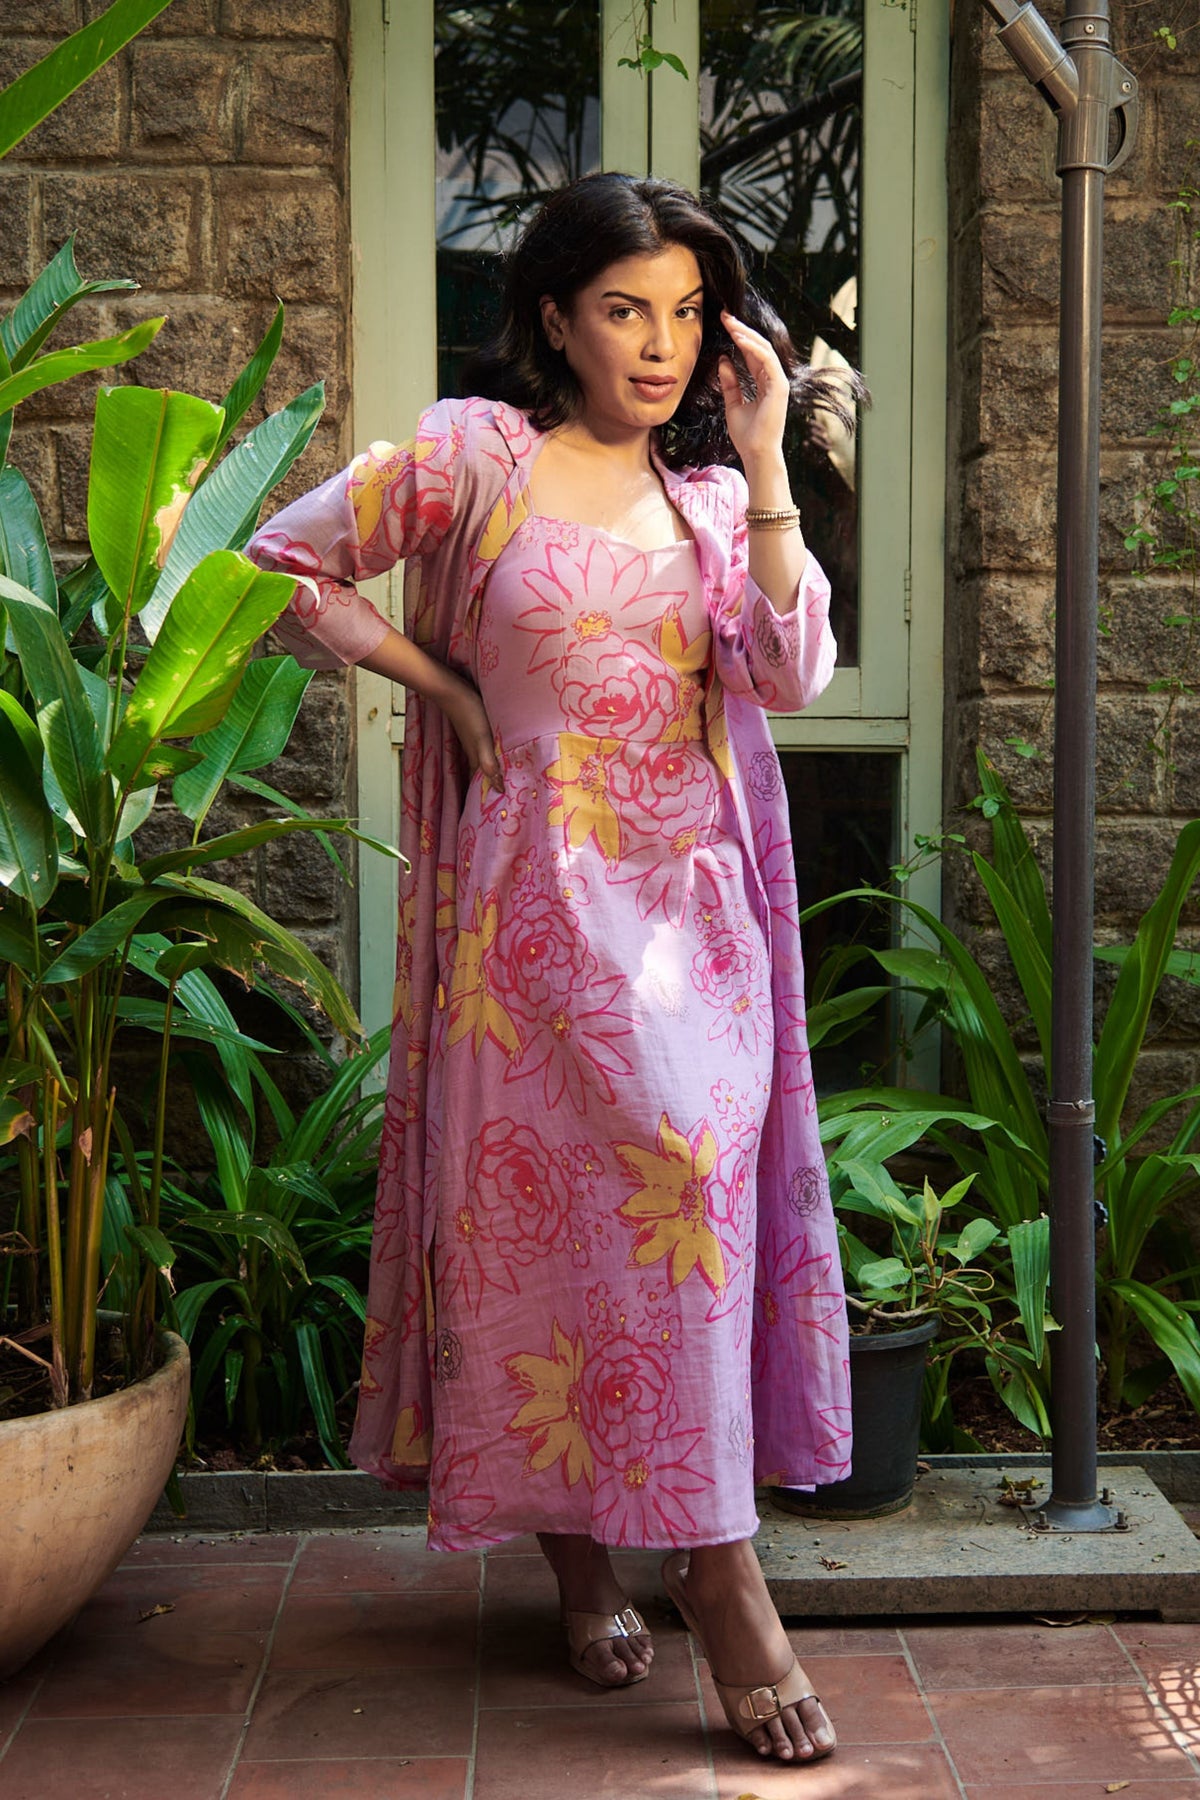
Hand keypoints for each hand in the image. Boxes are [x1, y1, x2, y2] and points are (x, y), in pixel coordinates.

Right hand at [439, 674, 503, 793]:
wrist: (454, 692)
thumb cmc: (470, 714)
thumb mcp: (483, 740)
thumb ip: (489, 762)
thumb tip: (499, 787)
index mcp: (476, 760)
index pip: (481, 786)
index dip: (486, 798)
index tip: (495, 812)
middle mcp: (474, 755)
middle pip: (482, 778)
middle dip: (489, 790)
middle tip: (501, 804)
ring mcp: (474, 744)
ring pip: (484, 767)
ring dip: (491, 777)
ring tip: (502, 786)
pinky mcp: (476, 734)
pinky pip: (485, 754)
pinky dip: (492, 761)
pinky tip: (498, 758)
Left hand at [717, 310, 789, 469]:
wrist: (756, 453)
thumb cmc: (747, 434)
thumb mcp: (733, 404)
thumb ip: (730, 382)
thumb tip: (723, 360)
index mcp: (764, 382)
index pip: (751, 353)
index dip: (738, 337)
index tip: (724, 324)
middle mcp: (773, 378)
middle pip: (758, 346)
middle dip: (741, 330)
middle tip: (725, 315)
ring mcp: (778, 382)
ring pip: (763, 349)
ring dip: (746, 334)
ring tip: (730, 322)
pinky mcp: (779, 386)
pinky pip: (766, 360)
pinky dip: (753, 348)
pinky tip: (738, 339)